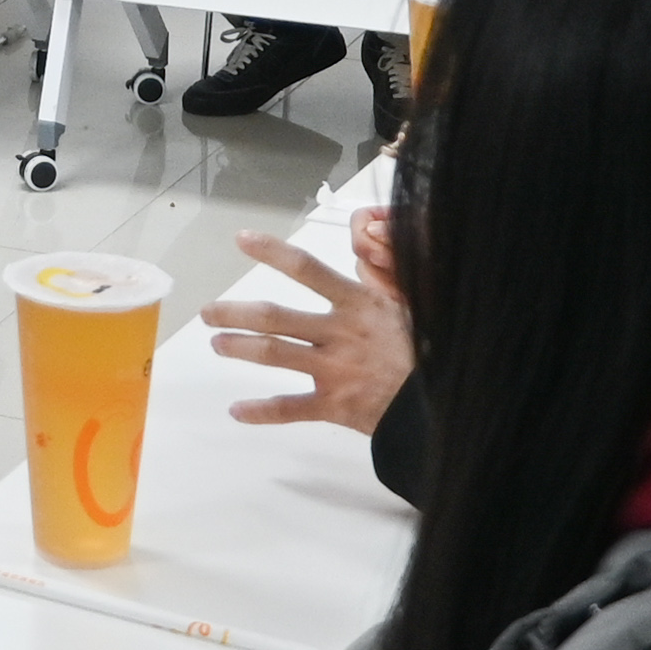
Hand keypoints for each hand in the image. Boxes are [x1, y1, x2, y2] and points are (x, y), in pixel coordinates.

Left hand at [207, 216, 411, 432]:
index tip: (242, 239)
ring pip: (275, 354)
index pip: (307, 269)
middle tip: (209, 313)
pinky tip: (237, 410)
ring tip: (217, 344)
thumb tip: (361, 253)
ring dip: (240, 348)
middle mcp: (339, 333)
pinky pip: (290, 408)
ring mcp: (334, 370)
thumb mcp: (406, 306)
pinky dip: (261, 411)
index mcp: (357, 304)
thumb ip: (377, 282)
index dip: (272, 252)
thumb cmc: (424, 351)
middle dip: (236, 313)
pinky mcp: (334, 404)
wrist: (441, 401)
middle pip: (276, 317)